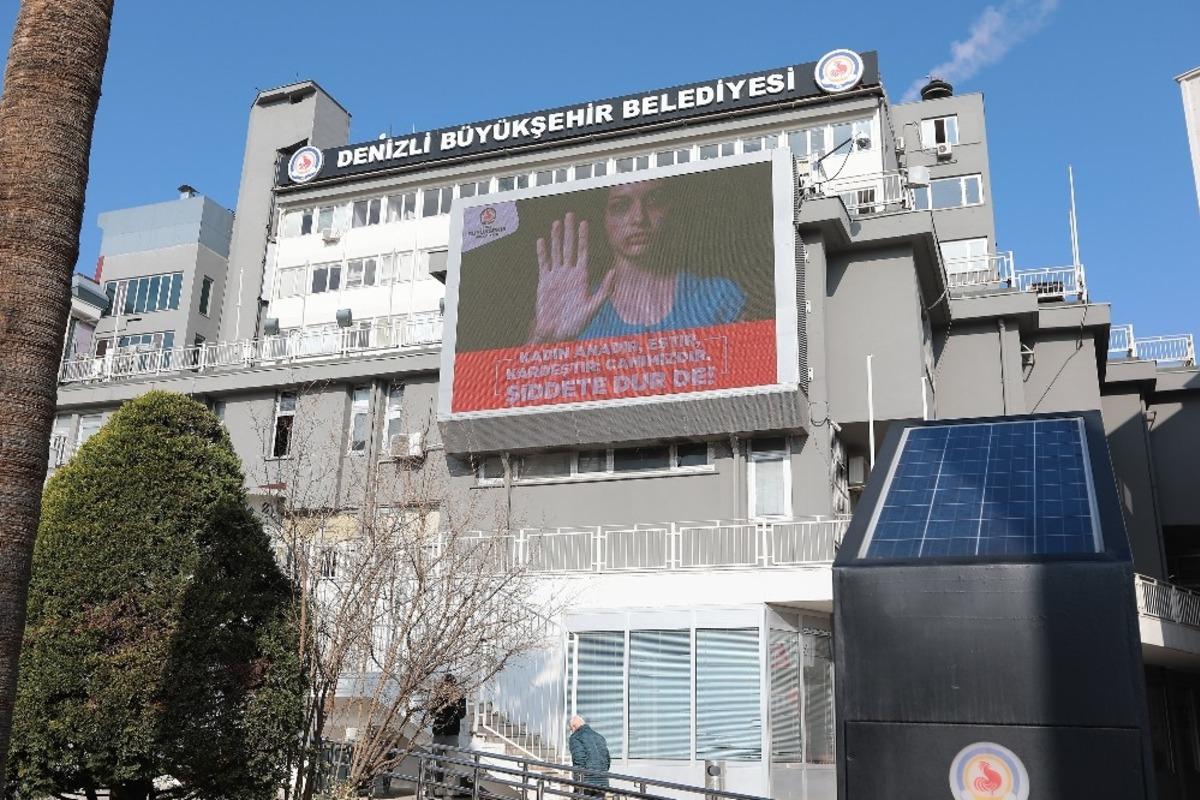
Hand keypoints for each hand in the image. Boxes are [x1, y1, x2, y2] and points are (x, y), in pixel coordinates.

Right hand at [529, 211, 613, 342]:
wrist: (556, 334)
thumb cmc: (576, 325)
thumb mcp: (593, 309)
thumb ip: (604, 291)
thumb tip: (612, 272)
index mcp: (582, 278)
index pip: (583, 252)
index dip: (583, 237)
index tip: (584, 223)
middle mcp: (569, 274)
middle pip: (570, 247)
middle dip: (570, 231)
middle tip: (570, 214)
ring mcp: (556, 276)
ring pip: (556, 252)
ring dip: (556, 237)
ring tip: (556, 223)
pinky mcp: (544, 282)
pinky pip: (543, 264)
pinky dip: (542, 253)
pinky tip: (541, 241)